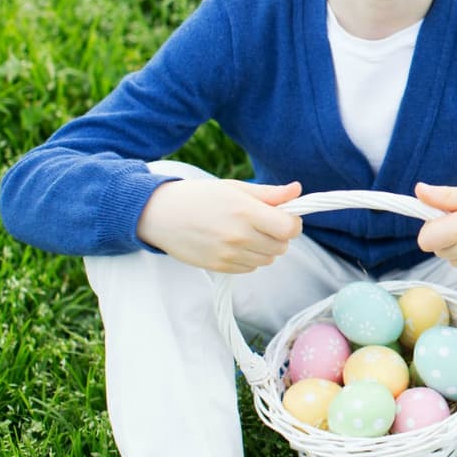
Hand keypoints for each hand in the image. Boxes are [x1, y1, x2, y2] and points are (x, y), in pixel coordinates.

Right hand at [136, 178, 303, 272]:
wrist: (159, 214)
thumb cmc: (199, 196)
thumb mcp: (235, 188)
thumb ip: (269, 193)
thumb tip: (298, 190)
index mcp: (246, 212)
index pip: (289, 228)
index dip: (293, 222)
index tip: (285, 216)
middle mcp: (239, 236)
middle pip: (282, 246)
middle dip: (280, 235)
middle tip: (264, 222)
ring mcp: (229, 254)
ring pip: (268, 259)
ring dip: (265, 248)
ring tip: (247, 232)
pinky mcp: (219, 267)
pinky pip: (250, 268)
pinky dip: (250, 258)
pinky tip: (235, 243)